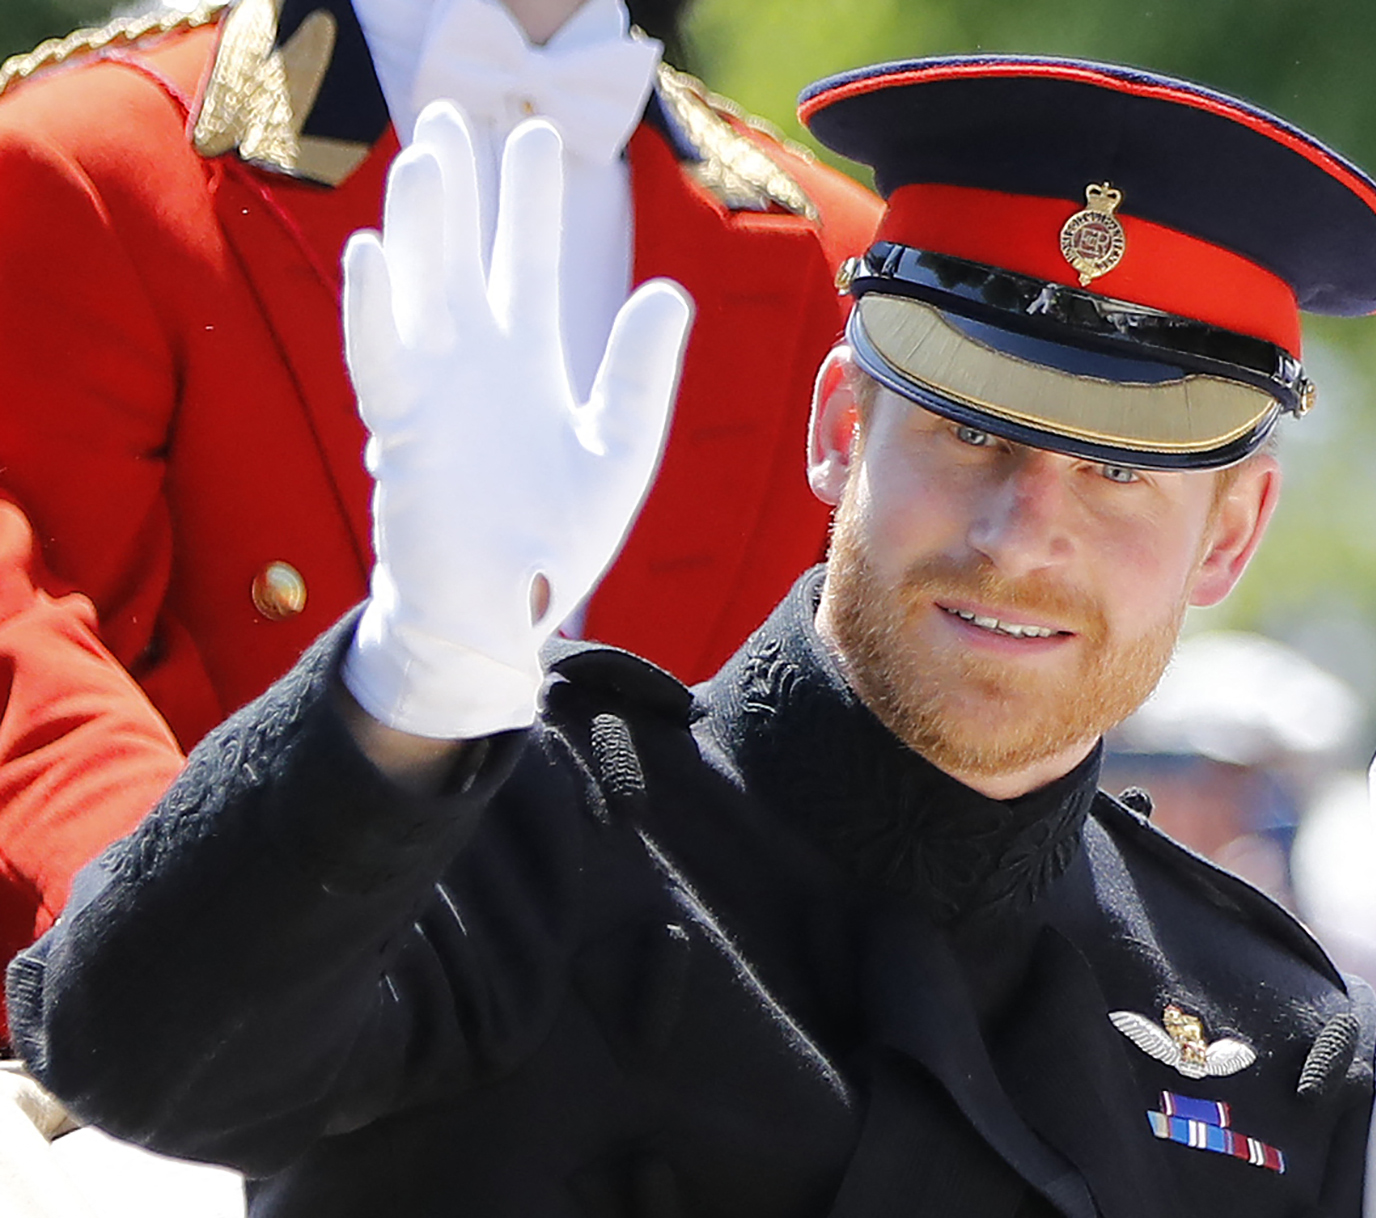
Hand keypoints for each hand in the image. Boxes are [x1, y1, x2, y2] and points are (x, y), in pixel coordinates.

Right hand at [339, 101, 692, 739]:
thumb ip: (641, 374)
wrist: (505, 613)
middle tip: (457, 110)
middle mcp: (474, 360)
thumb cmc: (554, 538)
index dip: (529, 202)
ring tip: (428, 157)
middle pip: (465, 253)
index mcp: (527, 360)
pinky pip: (381, 357)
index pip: (529, 261)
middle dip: (463, 186)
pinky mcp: (402, 430)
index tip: (536, 137)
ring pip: (419, 288)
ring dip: (421, 227)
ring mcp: (434, 389)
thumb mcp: (619, 449)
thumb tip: (669, 294)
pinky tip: (371, 252)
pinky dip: (374, 308)